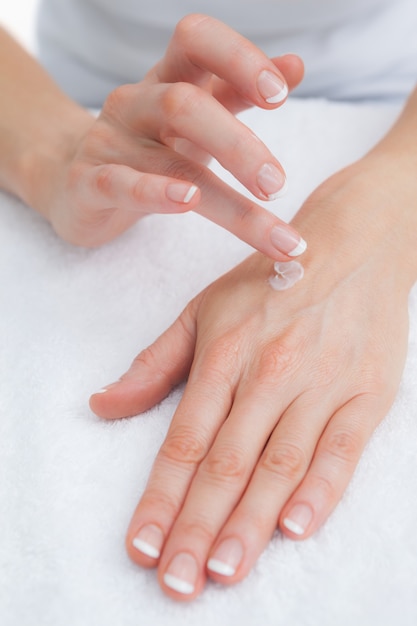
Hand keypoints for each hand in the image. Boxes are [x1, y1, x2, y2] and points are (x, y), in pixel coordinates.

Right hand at [36, 14, 304, 255]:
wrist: (77, 182)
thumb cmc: (150, 148)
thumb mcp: (197, 116)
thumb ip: (239, 91)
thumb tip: (296, 65)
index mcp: (167, 80)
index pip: (198, 42)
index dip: (239, 59)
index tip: (280, 94)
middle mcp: (137, 104)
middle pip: (185, 106)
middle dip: (238, 145)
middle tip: (276, 183)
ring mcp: (109, 143)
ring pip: (165, 160)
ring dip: (223, 192)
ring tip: (262, 209)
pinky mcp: (87, 183)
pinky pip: (119, 184)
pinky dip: (155, 193)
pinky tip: (188, 202)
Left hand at [90, 157, 416, 599]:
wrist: (354, 243)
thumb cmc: (270, 279)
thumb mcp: (203, 310)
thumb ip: (154, 363)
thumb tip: (102, 404)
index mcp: (224, 352)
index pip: (185, 440)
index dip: (160, 497)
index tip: (140, 544)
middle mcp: (270, 372)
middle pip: (227, 463)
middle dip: (198, 528)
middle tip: (176, 583)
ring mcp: (321, 383)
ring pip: (280, 465)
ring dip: (251, 523)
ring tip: (223, 571)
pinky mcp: (365, 392)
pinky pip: (343, 450)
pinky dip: (321, 491)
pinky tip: (294, 528)